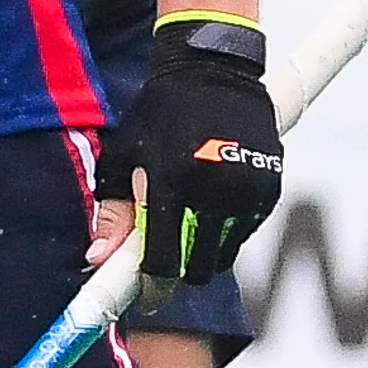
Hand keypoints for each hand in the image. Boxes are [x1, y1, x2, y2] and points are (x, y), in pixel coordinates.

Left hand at [89, 22, 282, 300]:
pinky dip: (226, 231)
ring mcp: (247, 194)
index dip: (149, 286)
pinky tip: (209, 203)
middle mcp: (213, 193)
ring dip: (202, 252)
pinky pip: (245, 233)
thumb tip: (96, 260)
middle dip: (176, 271)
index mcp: (171, 184)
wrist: (212, 72)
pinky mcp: (270, 191)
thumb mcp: (125, 155)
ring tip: (184, 218)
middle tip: (160, 258)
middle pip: (197, 269)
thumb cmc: (158, 115)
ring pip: (223, 255)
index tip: (139, 294)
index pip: (163, 262)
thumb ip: (113, 211)